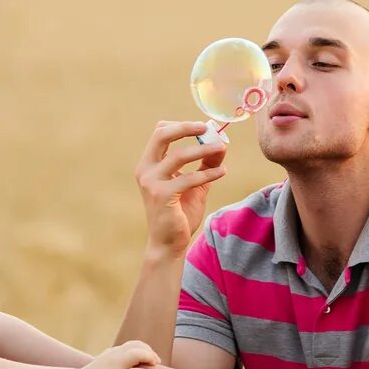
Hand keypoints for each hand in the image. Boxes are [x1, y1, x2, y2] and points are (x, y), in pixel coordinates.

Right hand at [134, 121, 226, 257]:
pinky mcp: (162, 195)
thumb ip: (205, 164)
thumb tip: (222, 144)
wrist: (169, 243)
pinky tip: (222, 172)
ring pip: (178, 155)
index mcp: (149, 164)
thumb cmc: (179, 213)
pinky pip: (189, 177)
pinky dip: (208, 173)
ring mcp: (151, 182)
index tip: (204, 127)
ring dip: (203, 150)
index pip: (160, 132)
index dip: (181, 125)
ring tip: (222, 148)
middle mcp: (146, 170)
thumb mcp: (195, 184)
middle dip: (186, 127)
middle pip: (161, 135)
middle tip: (207, 127)